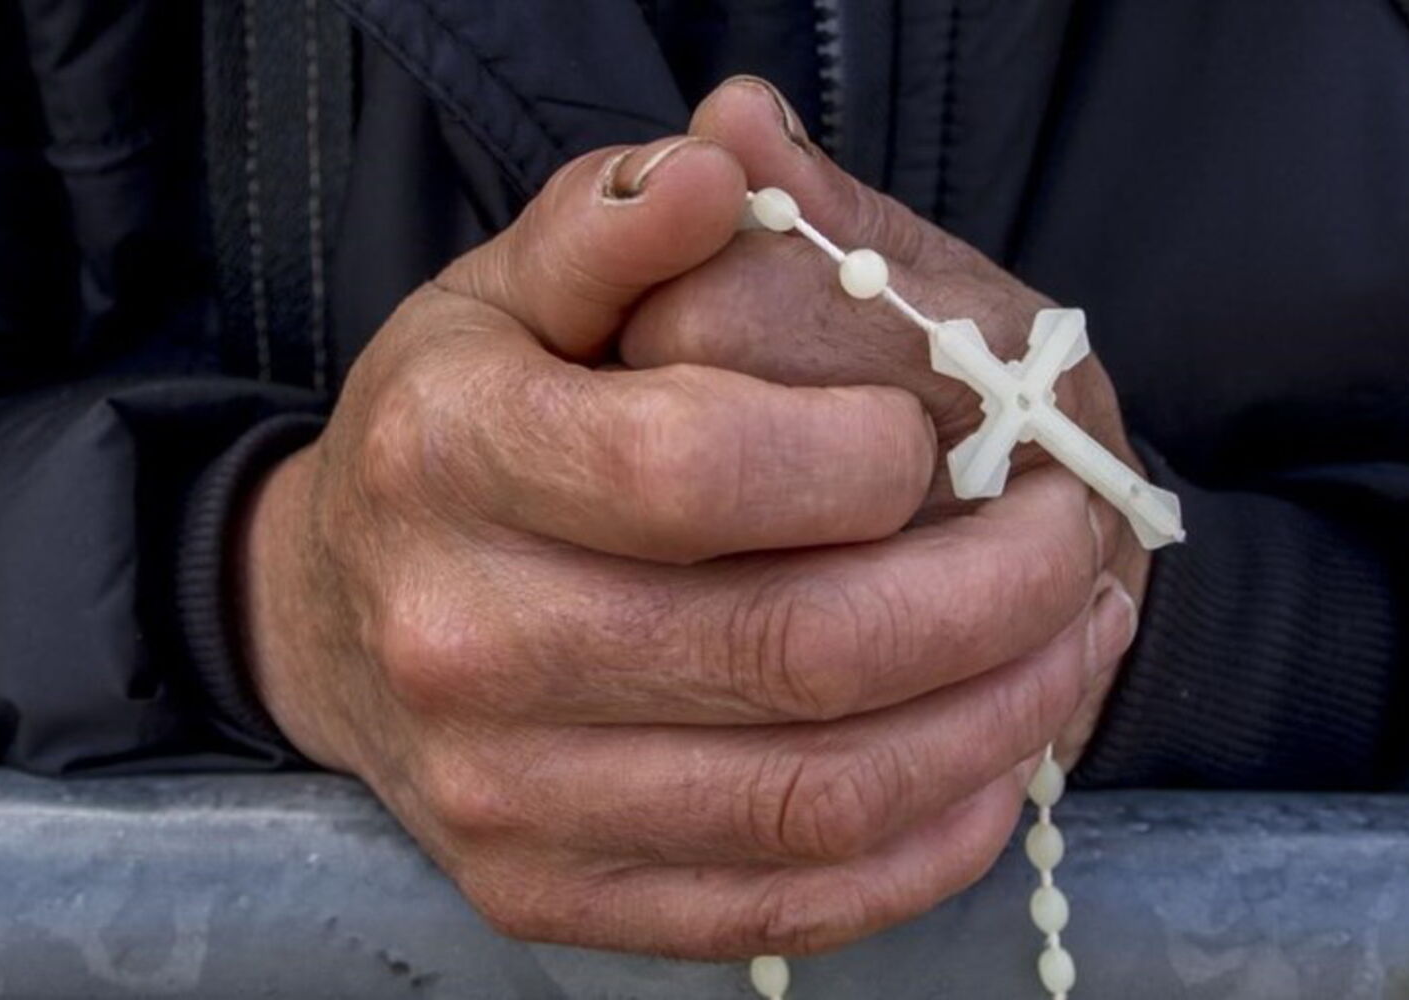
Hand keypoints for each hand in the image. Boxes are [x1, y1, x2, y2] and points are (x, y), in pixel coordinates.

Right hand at [237, 134, 1136, 958]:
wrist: (336, 619)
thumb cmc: (449, 439)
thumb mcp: (500, 298)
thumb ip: (611, 226)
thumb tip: (726, 158)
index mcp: (451, 457)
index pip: (699, 467)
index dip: (871, 455)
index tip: (939, 437)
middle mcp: (462, 641)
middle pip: (794, 649)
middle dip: (998, 594)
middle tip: (1072, 542)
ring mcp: (505, 795)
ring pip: (815, 794)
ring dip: (995, 721)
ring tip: (1069, 642)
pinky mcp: (553, 892)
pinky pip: (784, 905)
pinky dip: (926, 847)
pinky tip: (993, 766)